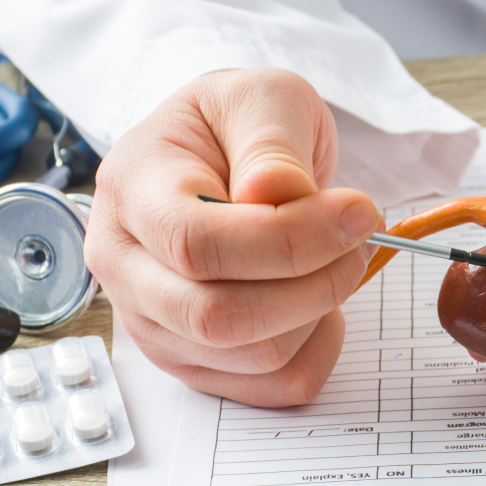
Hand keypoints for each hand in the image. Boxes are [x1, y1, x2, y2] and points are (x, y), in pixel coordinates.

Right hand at [84, 68, 380, 405]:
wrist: (222, 155)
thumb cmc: (237, 125)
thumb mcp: (261, 99)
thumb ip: (270, 142)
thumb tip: (278, 193)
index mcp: (134, 191)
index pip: (196, 243)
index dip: (288, 241)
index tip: (356, 214)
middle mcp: (127, 267)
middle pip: (217, 317)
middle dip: (313, 284)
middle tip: (358, 240)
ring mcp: (157, 322)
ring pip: (253, 356)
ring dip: (321, 310)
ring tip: (338, 258)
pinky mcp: (196, 359)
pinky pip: (271, 386)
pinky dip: (318, 348)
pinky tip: (321, 301)